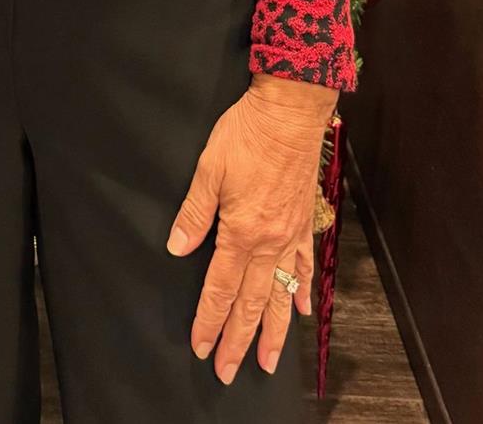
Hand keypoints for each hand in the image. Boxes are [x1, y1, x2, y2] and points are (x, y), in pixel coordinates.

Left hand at [167, 73, 336, 383]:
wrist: (289, 112)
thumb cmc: (246, 135)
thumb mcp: (209, 169)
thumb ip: (194, 213)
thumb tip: (177, 248)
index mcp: (241, 233)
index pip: (220, 288)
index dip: (208, 320)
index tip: (200, 347)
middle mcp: (270, 243)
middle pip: (252, 303)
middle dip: (238, 340)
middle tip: (228, 371)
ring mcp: (291, 235)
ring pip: (282, 295)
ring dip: (275, 332)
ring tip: (269, 363)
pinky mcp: (305, 222)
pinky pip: (305, 266)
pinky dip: (302, 292)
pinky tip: (301, 312)